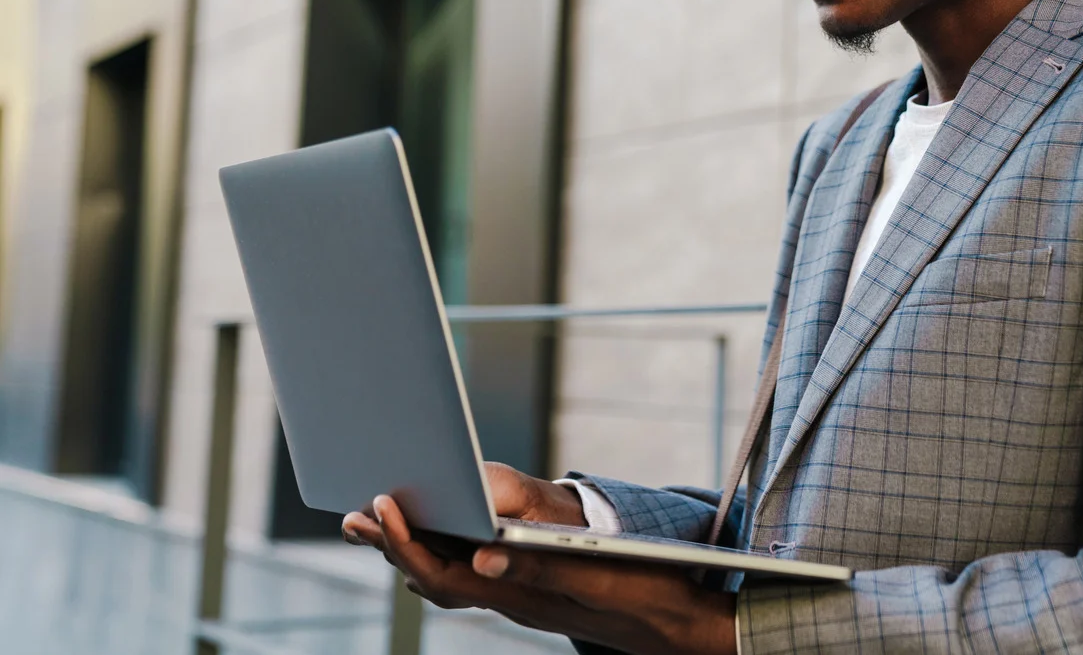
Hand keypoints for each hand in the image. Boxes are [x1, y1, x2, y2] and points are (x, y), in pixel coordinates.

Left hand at [341, 463, 735, 654]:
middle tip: (354, 514)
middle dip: (394, 544)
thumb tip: (481, 555)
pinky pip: (473, 575)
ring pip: (451, 578)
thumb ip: (540, 567)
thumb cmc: (646, 593)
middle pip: (436, 577)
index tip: (380, 507)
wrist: (680, 625)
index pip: (446, 574)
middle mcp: (514, 602)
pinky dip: (445, 553)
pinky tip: (439, 543)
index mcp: (521, 596)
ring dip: (412, 549)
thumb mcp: (597, 577)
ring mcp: (523, 600)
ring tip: (378, 522)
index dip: (407, 542)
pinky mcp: (536, 593)